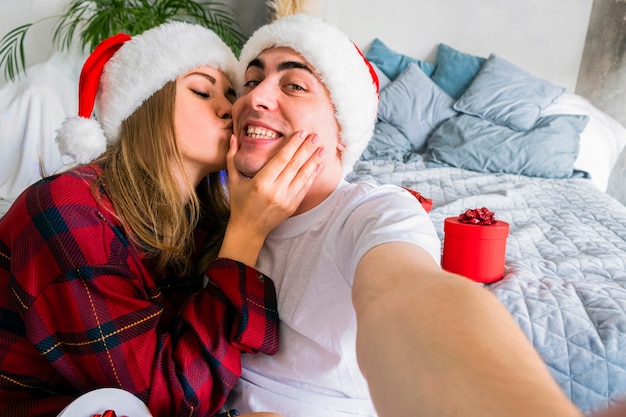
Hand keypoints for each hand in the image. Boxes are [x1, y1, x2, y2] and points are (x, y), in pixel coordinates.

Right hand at [218, 131, 323, 264]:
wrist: (248, 229)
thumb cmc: (239, 203)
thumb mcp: (233, 181)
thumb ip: (232, 158)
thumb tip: (234, 137)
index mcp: (261, 183)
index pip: (281, 160)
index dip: (292, 146)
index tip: (301, 133)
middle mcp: (275, 191)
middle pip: (294, 166)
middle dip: (306, 149)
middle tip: (316, 136)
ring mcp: (286, 200)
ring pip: (303, 176)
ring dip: (313, 161)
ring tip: (322, 149)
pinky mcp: (292, 206)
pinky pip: (305, 188)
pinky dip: (312, 175)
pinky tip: (318, 165)